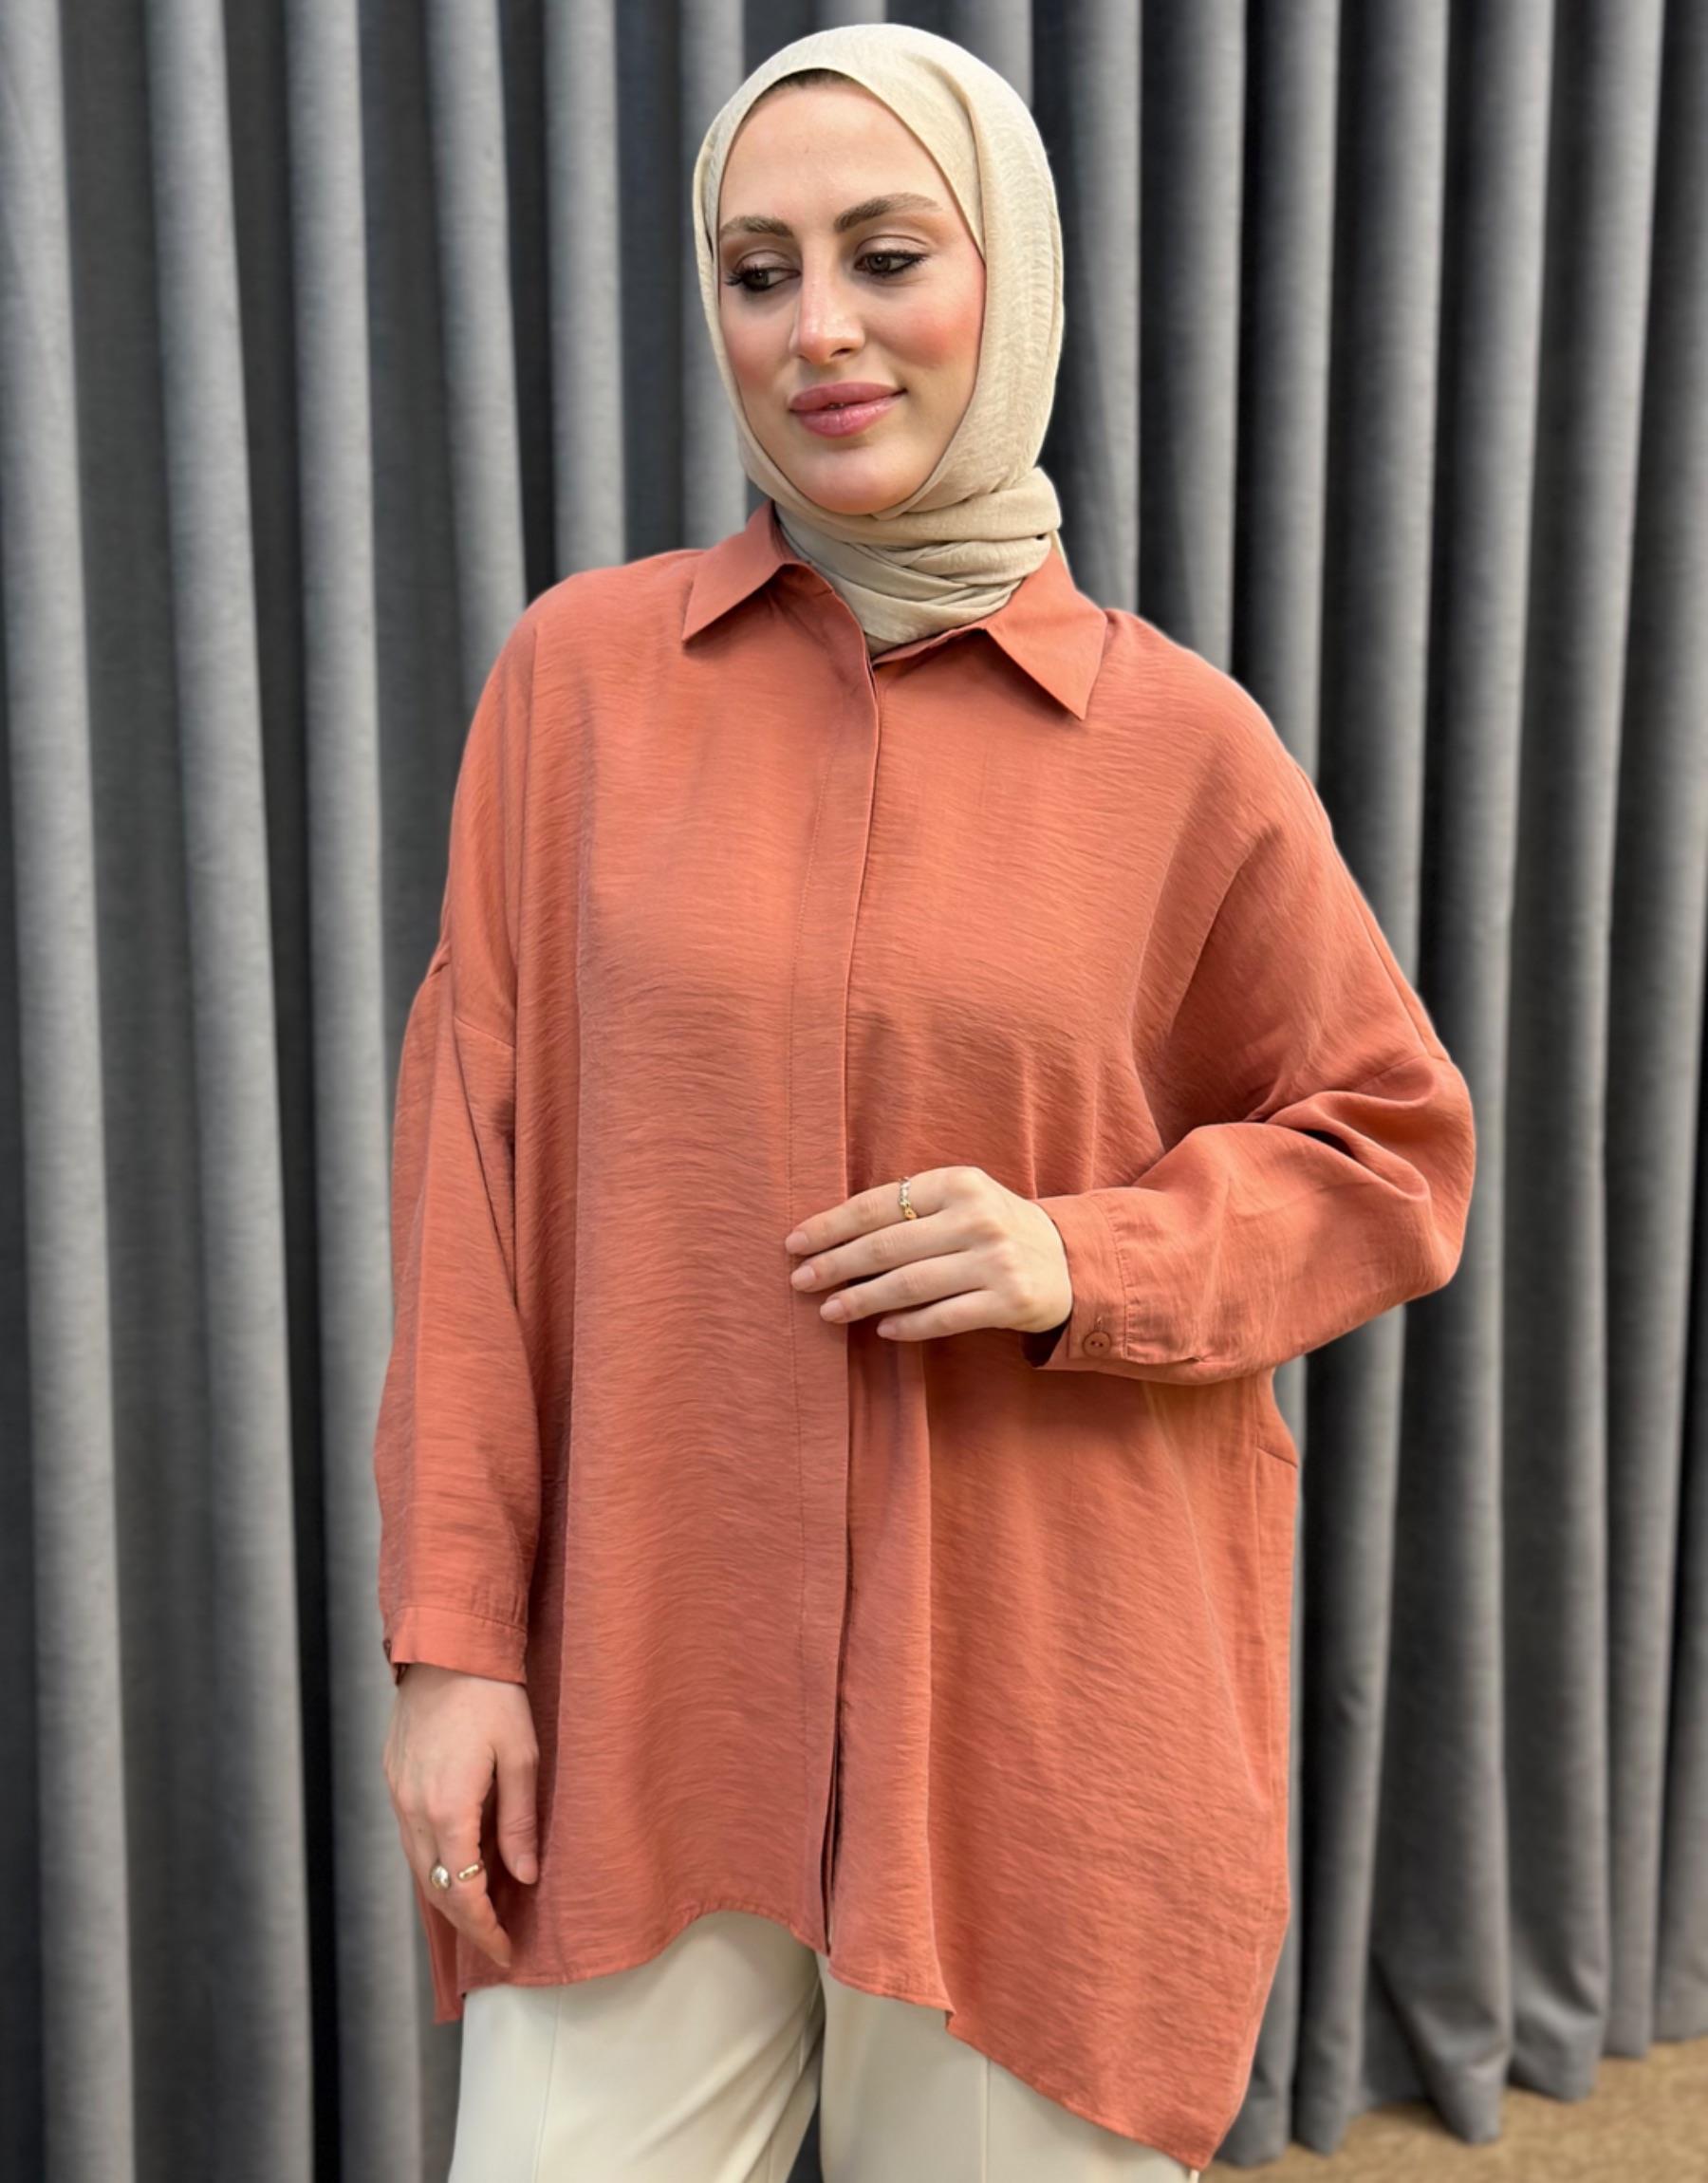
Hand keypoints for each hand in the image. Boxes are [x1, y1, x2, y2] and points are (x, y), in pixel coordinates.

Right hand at [383, 1663, 539, 1967]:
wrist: (448, 1646)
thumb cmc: (494, 1696)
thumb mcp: (522, 1757)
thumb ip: (520, 1823)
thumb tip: (525, 1878)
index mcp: (448, 1809)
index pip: (464, 1891)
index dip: (485, 1928)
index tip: (507, 1951)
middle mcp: (413, 1809)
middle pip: (435, 1887)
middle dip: (466, 1921)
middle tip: (496, 1941)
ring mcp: (398, 1793)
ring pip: (418, 1864)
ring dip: (447, 1893)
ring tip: (480, 1910)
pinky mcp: (393, 1777)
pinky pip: (410, 1836)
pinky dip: (432, 1861)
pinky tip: (456, 1863)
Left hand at [783, 1165, 1071, 1342]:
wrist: (1070, 1261)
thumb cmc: (996, 1228)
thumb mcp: (962, 1201)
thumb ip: (910, 1209)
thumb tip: (833, 1237)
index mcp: (958, 1182)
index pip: (878, 1204)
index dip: (831, 1226)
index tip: (795, 1243)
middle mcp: (977, 1218)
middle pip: (887, 1246)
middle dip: (836, 1265)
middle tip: (800, 1281)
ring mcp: (994, 1261)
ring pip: (909, 1284)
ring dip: (861, 1299)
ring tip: (829, 1310)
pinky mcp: (1009, 1301)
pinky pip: (944, 1317)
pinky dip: (908, 1325)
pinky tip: (881, 1330)